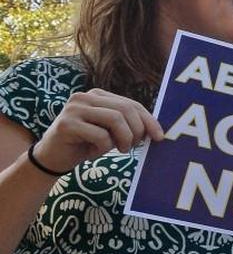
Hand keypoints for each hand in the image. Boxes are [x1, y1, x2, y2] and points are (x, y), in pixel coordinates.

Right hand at [34, 89, 163, 173]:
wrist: (53, 158)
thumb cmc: (86, 144)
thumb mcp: (111, 132)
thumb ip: (128, 125)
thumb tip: (157, 130)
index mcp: (98, 95)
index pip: (131, 104)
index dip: (149, 120)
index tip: (159, 137)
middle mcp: (85, 97)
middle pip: (126, 109)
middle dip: (137, 130)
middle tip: (133, 147)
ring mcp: (74, 108)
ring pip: (115, 119)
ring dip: (124, 139)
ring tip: (119, 150)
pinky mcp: (66, 124)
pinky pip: (100, 135)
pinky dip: (104, 148)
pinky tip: (94, 152)